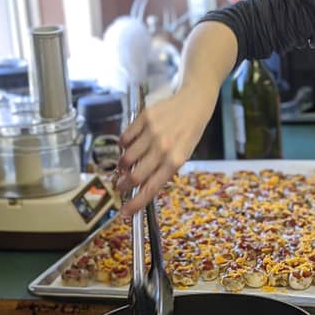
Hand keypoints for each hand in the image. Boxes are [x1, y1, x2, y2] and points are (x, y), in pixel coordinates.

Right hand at [114, 86, 214, 214]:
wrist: (194, 101)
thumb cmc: (190, 131)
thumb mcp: (183, 154)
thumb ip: (164, 169)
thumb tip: (143, 184)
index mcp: (175, 161)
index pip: (151, 188)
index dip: (136, 204)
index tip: (125, 213)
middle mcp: (163, 148)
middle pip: (134, 175)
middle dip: (123, 186)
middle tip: (119, 187)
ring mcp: (152, 132)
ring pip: (126, 157)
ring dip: (122, 166)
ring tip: (123, 166)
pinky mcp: (143, 118)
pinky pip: (125, 138)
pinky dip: (123, 145)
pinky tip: (127, 147)